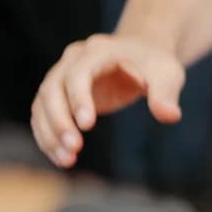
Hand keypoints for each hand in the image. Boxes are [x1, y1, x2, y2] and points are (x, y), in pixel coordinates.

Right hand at [31, 35, 185, 169]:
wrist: (140, 53)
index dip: (79, 98)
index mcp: (98, 51)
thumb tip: (169, 115)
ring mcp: (62, 75)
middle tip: (74, 148)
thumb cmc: (154, 63)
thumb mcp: (167, 73)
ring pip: (42, 103)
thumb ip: (166, 93)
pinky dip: (47, 136)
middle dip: (59, 120)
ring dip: (49, 133)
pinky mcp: (59, 94)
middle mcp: (72, 60)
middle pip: (52, 88)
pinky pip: (43, 115)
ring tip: (67, 160)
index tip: (87, 126)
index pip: (79, 73)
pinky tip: (61, 158)